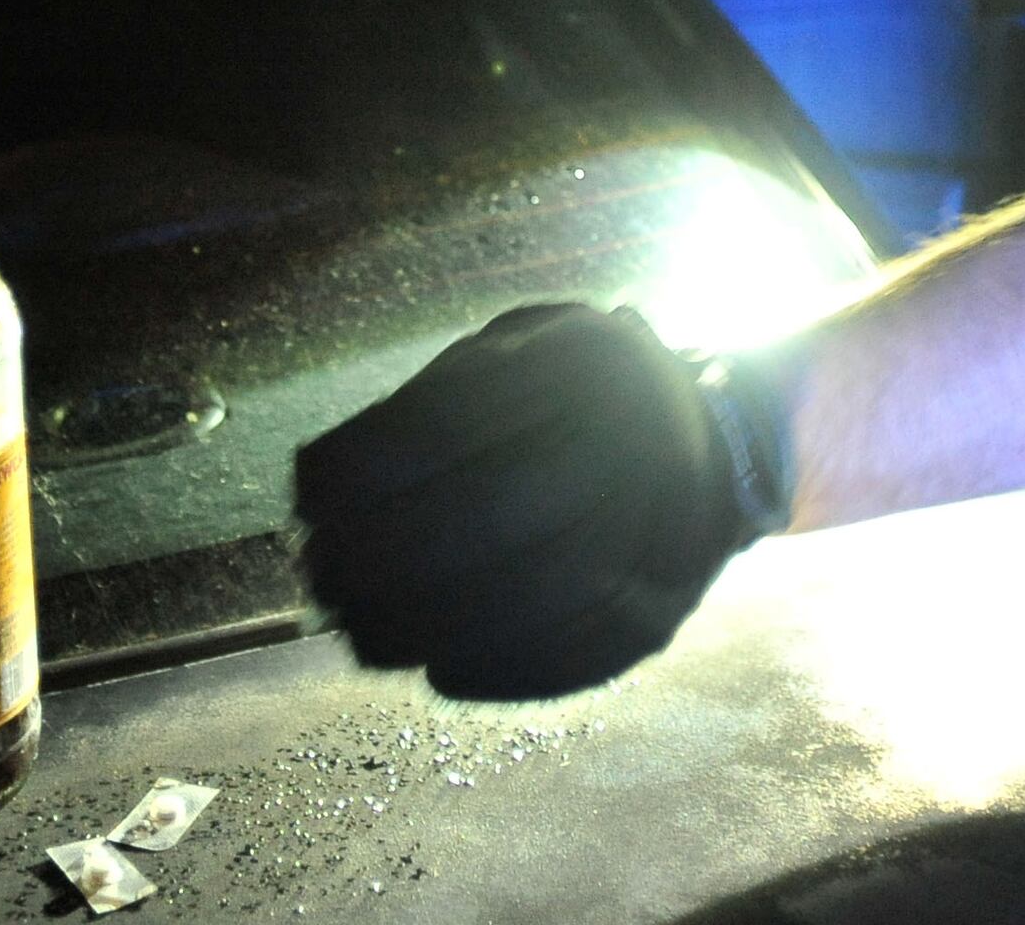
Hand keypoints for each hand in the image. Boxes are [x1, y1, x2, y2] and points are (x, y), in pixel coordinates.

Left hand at [290, 303, 783, 698]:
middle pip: (494, 512)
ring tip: (360, 634)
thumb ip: (433, 403)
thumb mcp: (513, 355)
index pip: (453, 422)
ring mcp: (664, 525)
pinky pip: (584, 653)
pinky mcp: (670, 608)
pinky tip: (438, 669)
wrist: (720, 440)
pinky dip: (501, 670)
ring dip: (431, 623)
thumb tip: (320, 489)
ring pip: (540, 590)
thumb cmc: (572, 397)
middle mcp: (634, 436)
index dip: (363, 471)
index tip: (303, 503)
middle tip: (320, 580)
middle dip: (387, 558)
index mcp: (581, 362)